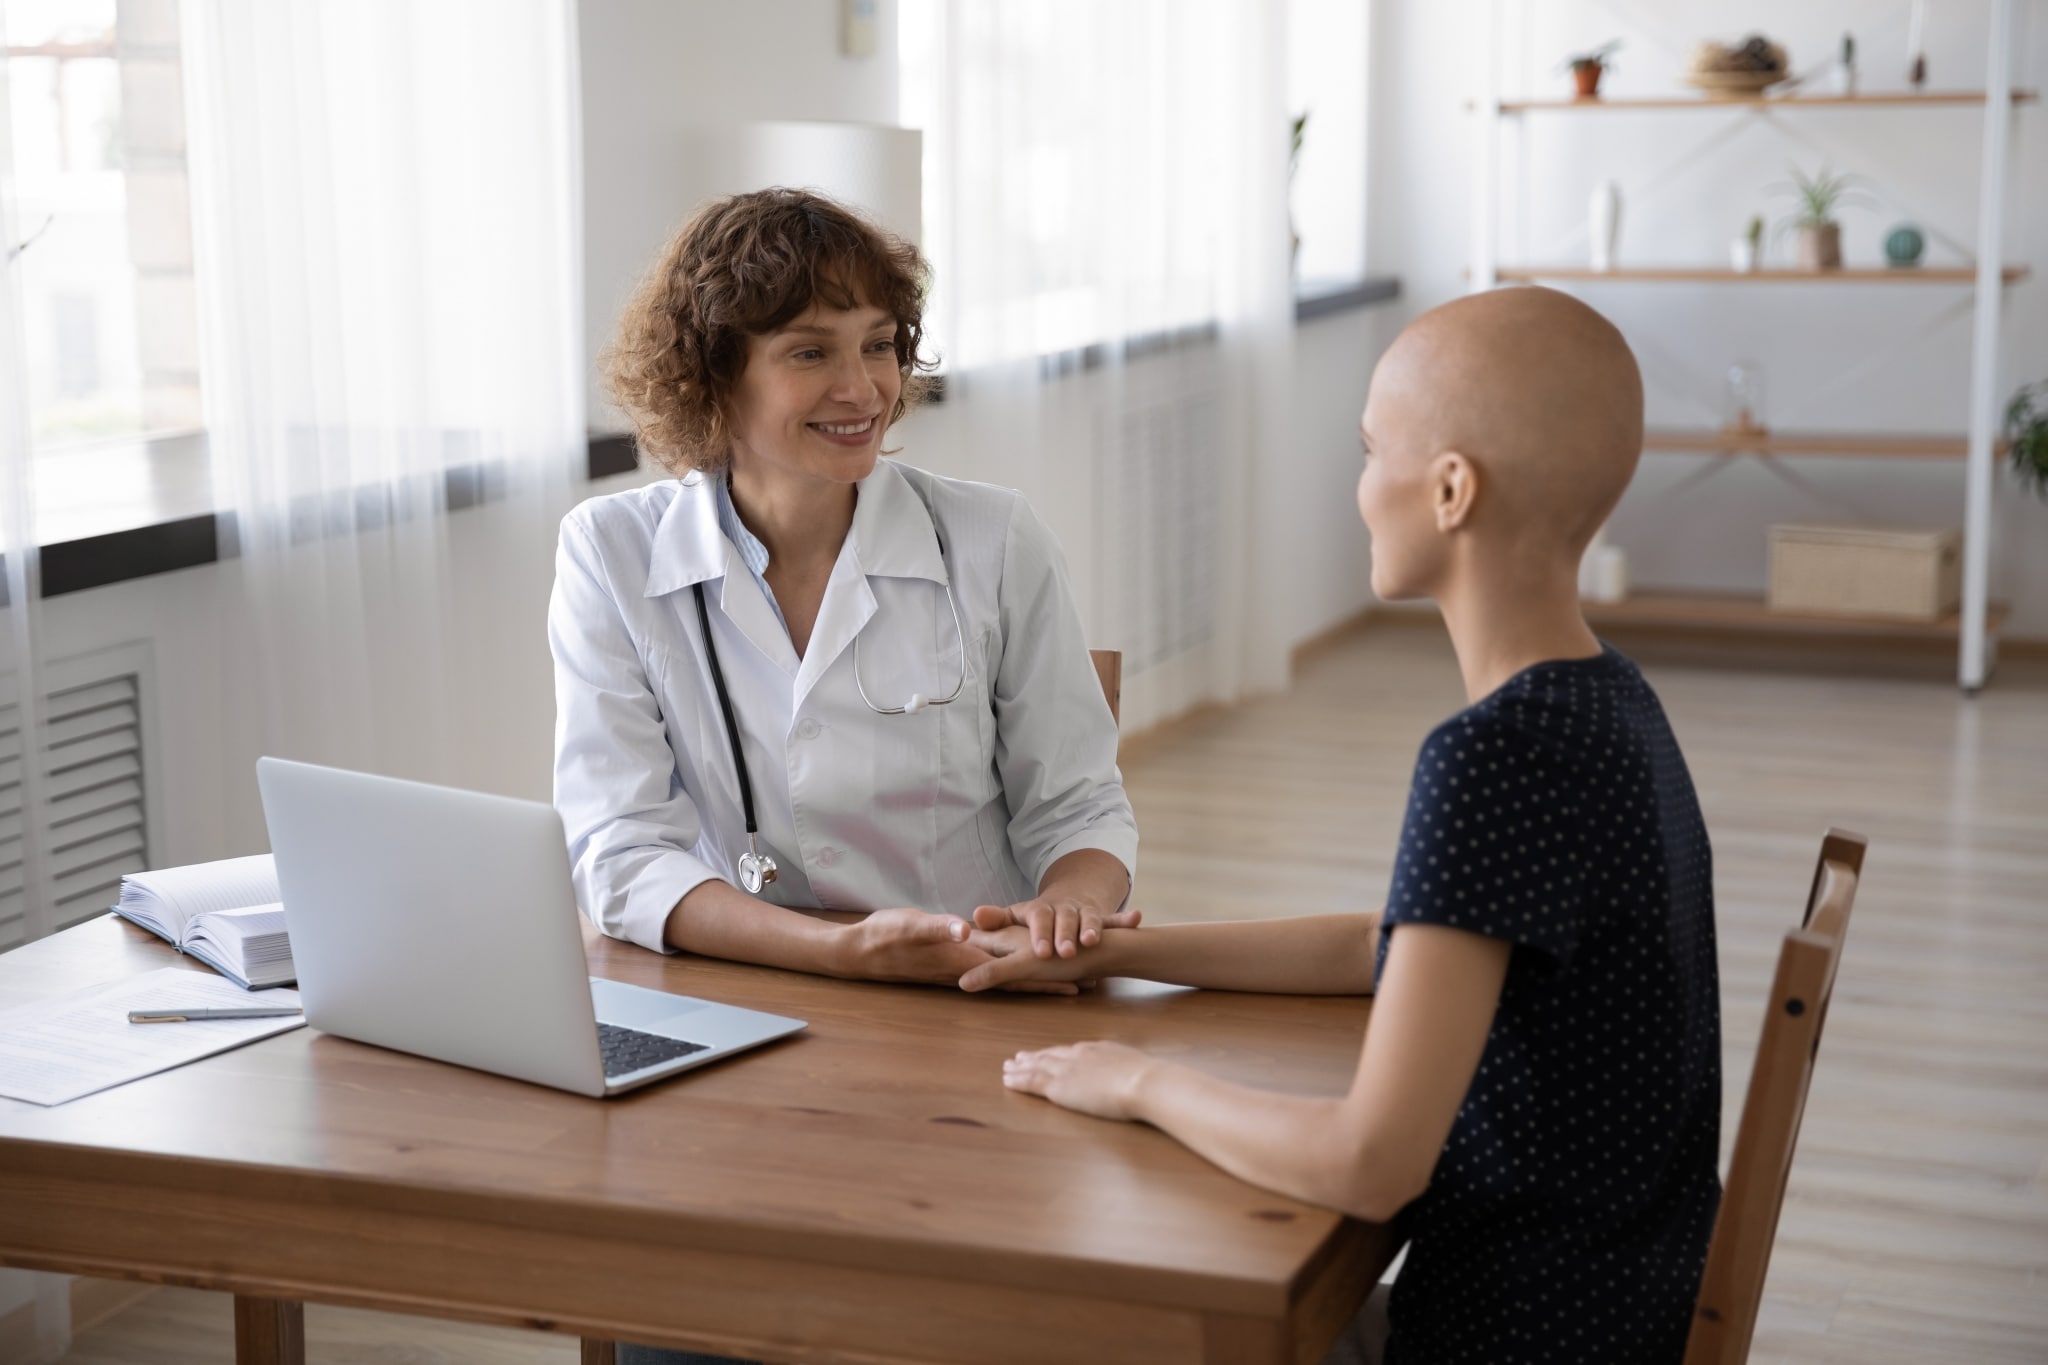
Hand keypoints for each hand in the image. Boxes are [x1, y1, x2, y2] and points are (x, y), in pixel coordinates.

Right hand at [842, 910, 1078, 993]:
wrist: (862, 951)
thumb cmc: (885, 936)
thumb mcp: (910, 926)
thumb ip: (937, 927)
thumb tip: (964, 929)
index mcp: (966, 961)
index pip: (1014, 971)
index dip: (1046, 974)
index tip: (1081, 979)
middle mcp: (972, 970)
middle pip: (1022, 977)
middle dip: (1056, 979)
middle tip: (1096, 981)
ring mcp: (966, 969)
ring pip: (1013, 976)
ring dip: (1044, 978)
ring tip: (1080, 979)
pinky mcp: (960, 964)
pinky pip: (998, 970)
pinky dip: (1022, 969)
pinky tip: (1036, 965)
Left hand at [973, 896, 1140, 959]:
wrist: (1071, 899)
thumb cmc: (1038, 920)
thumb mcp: (1015, 920)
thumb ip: (996, 921)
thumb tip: (976, 916)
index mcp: (1040, 910)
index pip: (1039, 918)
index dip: (1040, 933)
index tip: (1040, 951)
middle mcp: (1063, 909)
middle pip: (1064, 918)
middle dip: (1065, 934)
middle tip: (1064, 952)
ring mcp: (1083, 913)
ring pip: (1090, 918)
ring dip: (1092, 928)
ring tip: (1092, 942)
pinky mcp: (1101, 919)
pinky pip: (1115, 920)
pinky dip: (1126, 919)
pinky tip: (1137, 918)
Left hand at [1002, 1041, 1157, 1120]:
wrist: (1144, 1082)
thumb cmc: (1150, 1079)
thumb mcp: (1140, 1068)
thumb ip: (1130, 1071)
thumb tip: (1137, 1077)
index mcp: (1099, 1049)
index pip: (1072, 1051)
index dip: (1057, 1053)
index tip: (1048, 1054)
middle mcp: (1079, 1055)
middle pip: (1051, 1055)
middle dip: (1035, 1057)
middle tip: (1019, 1057)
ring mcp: (1067, 1070)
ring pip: (1037, 1066)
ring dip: (1021, 1067)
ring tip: (1008, 1067)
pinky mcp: (1059, 1087)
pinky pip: (1032, 1082)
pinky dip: (1018, 1080)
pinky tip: (1008, 1080)